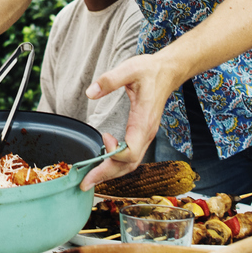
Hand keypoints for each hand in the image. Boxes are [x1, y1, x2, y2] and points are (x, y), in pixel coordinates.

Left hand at [78, 53, 175, 188]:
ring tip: (90, 179)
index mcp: (143, 121)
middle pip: (128, 165)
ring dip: (110, 174)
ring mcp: (145, 136)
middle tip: (84, 183)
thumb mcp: (130, 69)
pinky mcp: (141, 135)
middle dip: (106, 175)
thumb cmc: (150, 71)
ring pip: (129, 164)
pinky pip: (130, 157)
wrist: (167, 72)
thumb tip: (90, 92)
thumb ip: (110, 80)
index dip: (115, 152)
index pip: (131, 152)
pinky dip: (116, 165)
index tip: (104, 136)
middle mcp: (145, 134)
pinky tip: (103, 166)